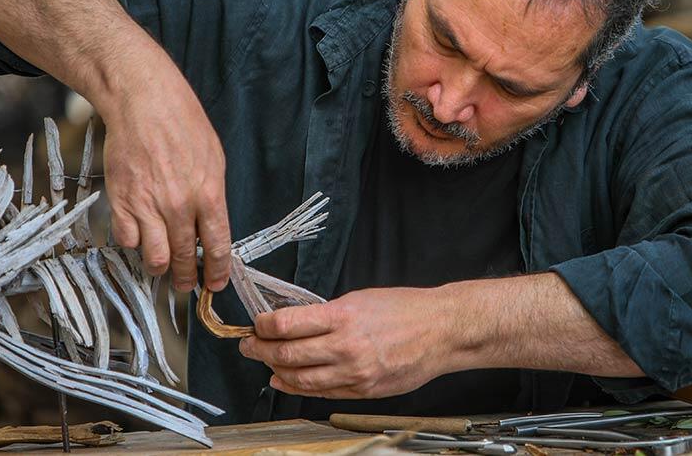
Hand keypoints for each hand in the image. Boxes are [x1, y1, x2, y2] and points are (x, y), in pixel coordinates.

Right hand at [101, 65, 231, 292]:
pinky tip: (140, 237)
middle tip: (186, 282)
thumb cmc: (183, 125)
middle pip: (185, 258)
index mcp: (209, 195)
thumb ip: (213, 197)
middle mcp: (179, 206)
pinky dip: (134, 244)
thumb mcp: (214, 160)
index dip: (217, 272)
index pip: (217, 247)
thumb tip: (211, 228)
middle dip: (187, 277)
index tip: (215, 283)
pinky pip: (127, 240)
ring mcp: (148, 206)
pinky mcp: (121, 201)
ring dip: (160, 268)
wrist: (145, 103)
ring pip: (155, 258)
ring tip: (163, 266)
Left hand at [238, 287, 457, 397]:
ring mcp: (354, 373)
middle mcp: (346, 348)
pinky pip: (321, 392)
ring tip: (266, 364)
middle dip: (259, 350)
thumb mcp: (362, 299)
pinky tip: (288, 381)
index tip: (256, 324)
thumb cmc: (406, 310)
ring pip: (299, 379)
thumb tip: (296, 322)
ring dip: (275, 371)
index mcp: (343, 317)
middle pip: (286, 355)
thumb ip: (328, 313)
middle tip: (249, 344)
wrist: (442, 331)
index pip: (287, 324)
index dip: (263, 326)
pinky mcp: (363, 391)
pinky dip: (299, 387)